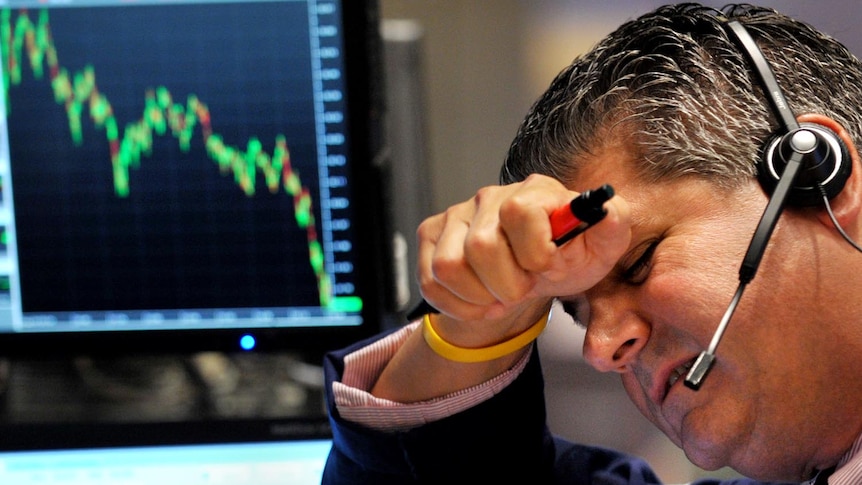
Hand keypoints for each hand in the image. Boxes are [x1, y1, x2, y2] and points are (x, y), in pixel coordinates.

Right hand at [416, 174, 630, 341]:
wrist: (533, 274)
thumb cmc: (567, 257)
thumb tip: (608, 211)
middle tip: (524, 290)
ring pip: (449, 267)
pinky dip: (457, 305)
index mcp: (535, 191)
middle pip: (480, 247)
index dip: (533, 251)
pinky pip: (430, 280)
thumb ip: (613, 225)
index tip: (547, 268)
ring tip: (500, 297)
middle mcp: (490, 197)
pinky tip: (480, 302)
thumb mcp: (600, 247)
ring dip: (480, 297)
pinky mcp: (432, 237)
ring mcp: (456, 216)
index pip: (519, 211)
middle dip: (508, 284)